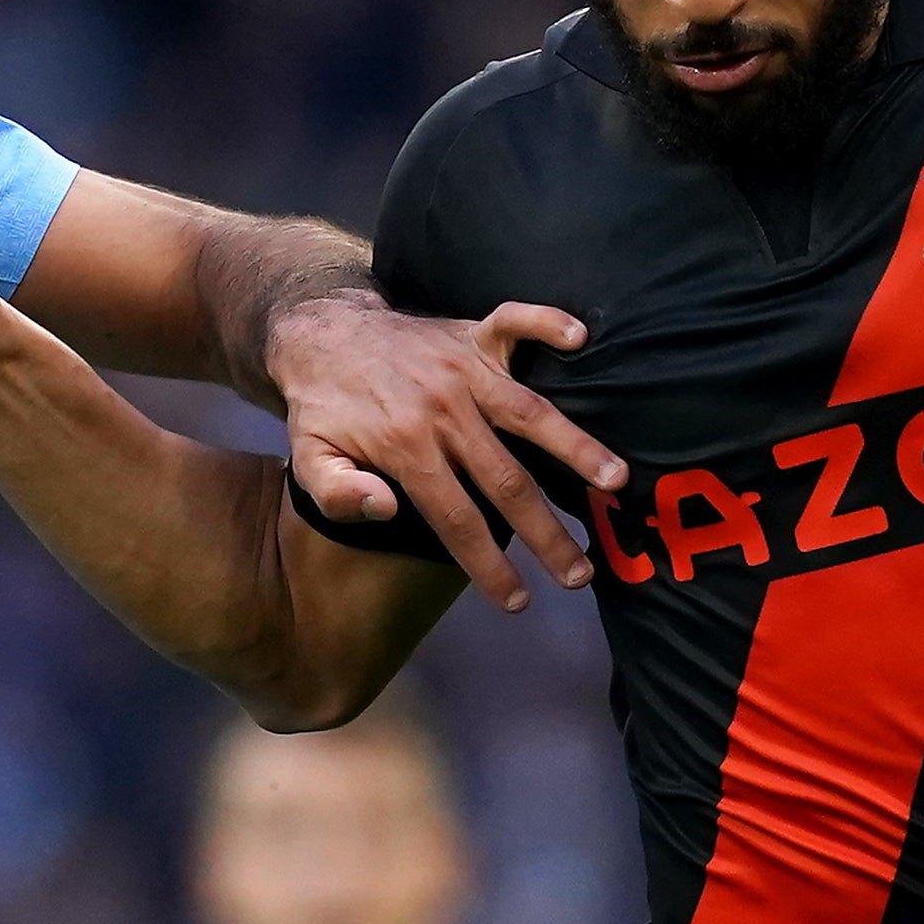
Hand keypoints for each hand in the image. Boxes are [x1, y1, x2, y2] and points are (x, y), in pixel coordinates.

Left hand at [264, 293, 617, 610]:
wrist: (319, 332)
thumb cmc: (321, 406)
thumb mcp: (306, 457)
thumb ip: (338, 491)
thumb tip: (388, 510)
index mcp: (405, 447)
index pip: (456, 519)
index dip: (488, 565)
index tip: (518, 602)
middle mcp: (443, 410)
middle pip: (506, 481)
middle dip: (547, 533)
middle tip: (580, 575)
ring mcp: (463, 369)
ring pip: (530, 413)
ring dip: (575, 447)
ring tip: (616, 482)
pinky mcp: (472, 335)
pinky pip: (516, 321)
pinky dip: (547, 323)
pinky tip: (581, 338)